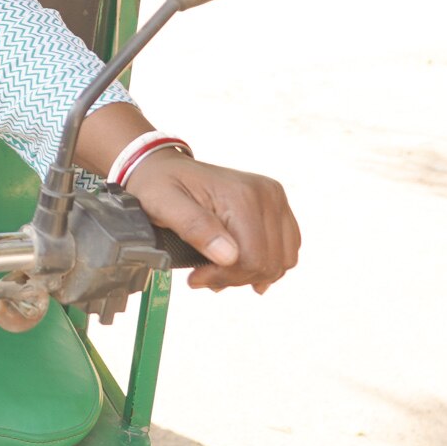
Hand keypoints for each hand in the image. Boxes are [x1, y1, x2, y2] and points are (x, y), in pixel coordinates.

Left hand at [124, 150, 298, 292]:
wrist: (165, 167)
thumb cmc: (160, 185)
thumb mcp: (163, 204)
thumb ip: (194, 227)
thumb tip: (228, 256)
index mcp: (243, 195)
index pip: (253, 258)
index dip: (225, 277)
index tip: (195, 277)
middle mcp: (268, 194)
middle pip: (270, 263)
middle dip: (235, 278)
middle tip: (203, 276)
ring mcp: (276, 199)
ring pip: (282, 260)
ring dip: (251, 274)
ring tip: (218, 271)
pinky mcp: (277, 207)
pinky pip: (286, 249)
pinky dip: (264, 264)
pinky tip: (237, 265)